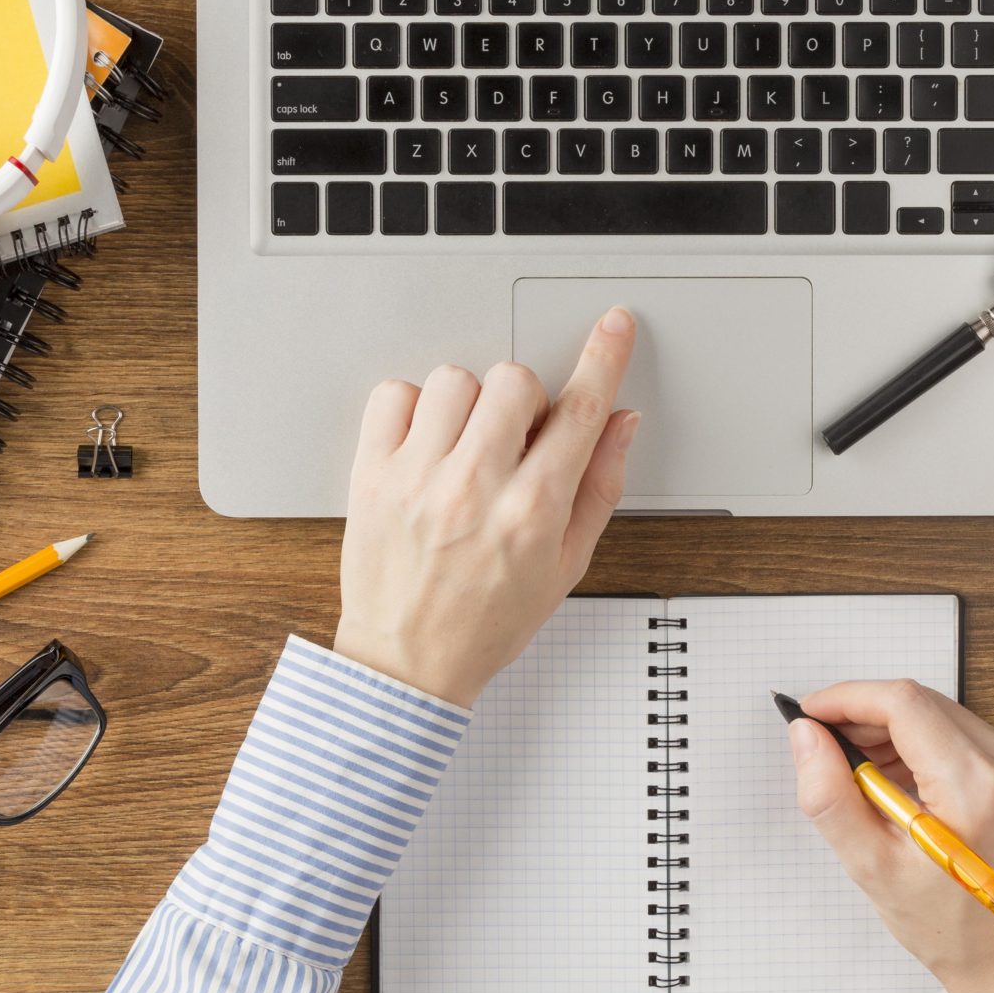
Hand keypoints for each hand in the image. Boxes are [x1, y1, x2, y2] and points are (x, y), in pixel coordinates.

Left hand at [334, 309, 639, 705]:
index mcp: (532, 512)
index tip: (612, 327)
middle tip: (515, 441)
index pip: (580, 411)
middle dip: (525, 401)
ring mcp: (419, 478)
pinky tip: (426, 442)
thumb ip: (598, 487)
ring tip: (466, 445)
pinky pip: (395, 393)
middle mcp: (476, 488)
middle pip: (516, 380)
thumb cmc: (486, 623)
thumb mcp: (565, 566)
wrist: (407, 665)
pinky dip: (413, 406)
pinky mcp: (372, 474)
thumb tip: (620, 423)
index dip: (603, 358)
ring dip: (471, 402)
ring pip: (457, 378)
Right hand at [789, 680, 993, 992]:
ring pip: (938, 714)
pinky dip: (920, 744)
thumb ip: (830, 795)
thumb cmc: (950, 929)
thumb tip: (806, 736)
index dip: (848, 699)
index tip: (810, 714)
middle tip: (825, 748)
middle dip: (865, 716)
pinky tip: (897, 780)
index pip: (904, 704)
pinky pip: (960, 733)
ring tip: (859, 774)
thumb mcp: (872, 867)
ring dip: (891, 730)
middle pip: (921, 703)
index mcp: (977, 788)